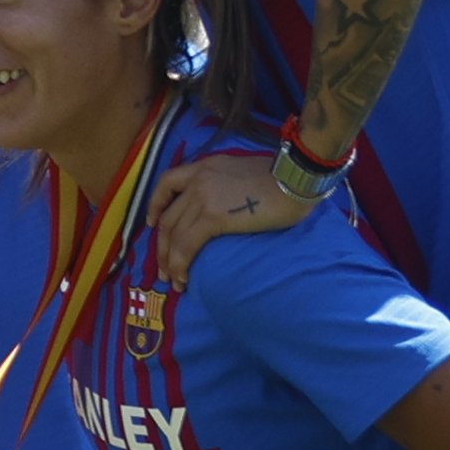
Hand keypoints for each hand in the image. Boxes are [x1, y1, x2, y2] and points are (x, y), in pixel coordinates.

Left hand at [151, 144, 311, 281]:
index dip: (155, 205)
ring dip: (169, 262)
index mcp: (205, 167)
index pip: (167, 183)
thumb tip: (225, 205)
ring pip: (172, 236)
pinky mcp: (211, 217)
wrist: (297, 179)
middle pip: (166, 218)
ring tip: (174, 281)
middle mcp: (197, 181)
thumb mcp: (244, 172)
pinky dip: (181, 265)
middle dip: (160, 247)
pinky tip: (184, 279)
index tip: (151, 224)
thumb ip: (226, 184)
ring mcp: (201, 198)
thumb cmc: (284, 178)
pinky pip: (185, 246)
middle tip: (163, 268)